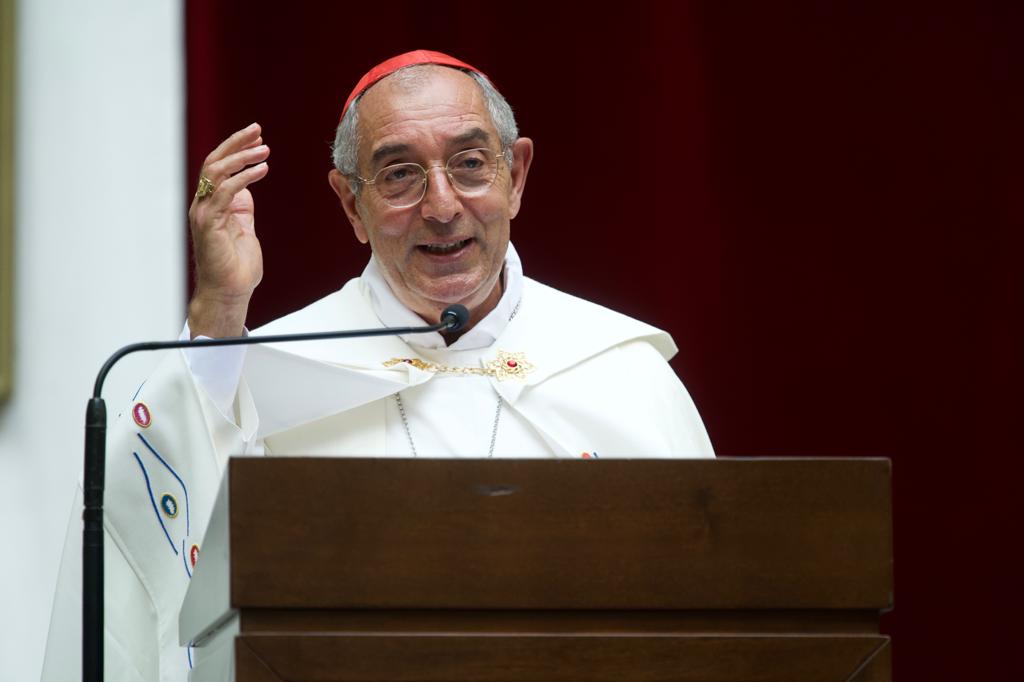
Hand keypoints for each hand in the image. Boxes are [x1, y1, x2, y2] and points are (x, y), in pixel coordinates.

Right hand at [187, 122, 269, 337]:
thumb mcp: (243, 228)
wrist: (229, 293)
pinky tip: (262, 170)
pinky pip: (225, 192)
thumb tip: (247, 189)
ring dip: (241, 157)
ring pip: (216, 172)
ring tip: (264, 149)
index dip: (235, 149)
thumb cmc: (236, 267)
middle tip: (257, 130)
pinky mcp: (209, 224)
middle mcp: (203, 205)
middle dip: (235, 143)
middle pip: (214, 163)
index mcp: (211, 204)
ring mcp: (204, 214)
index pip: (218, 167)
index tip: (257, 138)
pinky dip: (244, 178)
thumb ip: (242, 208)